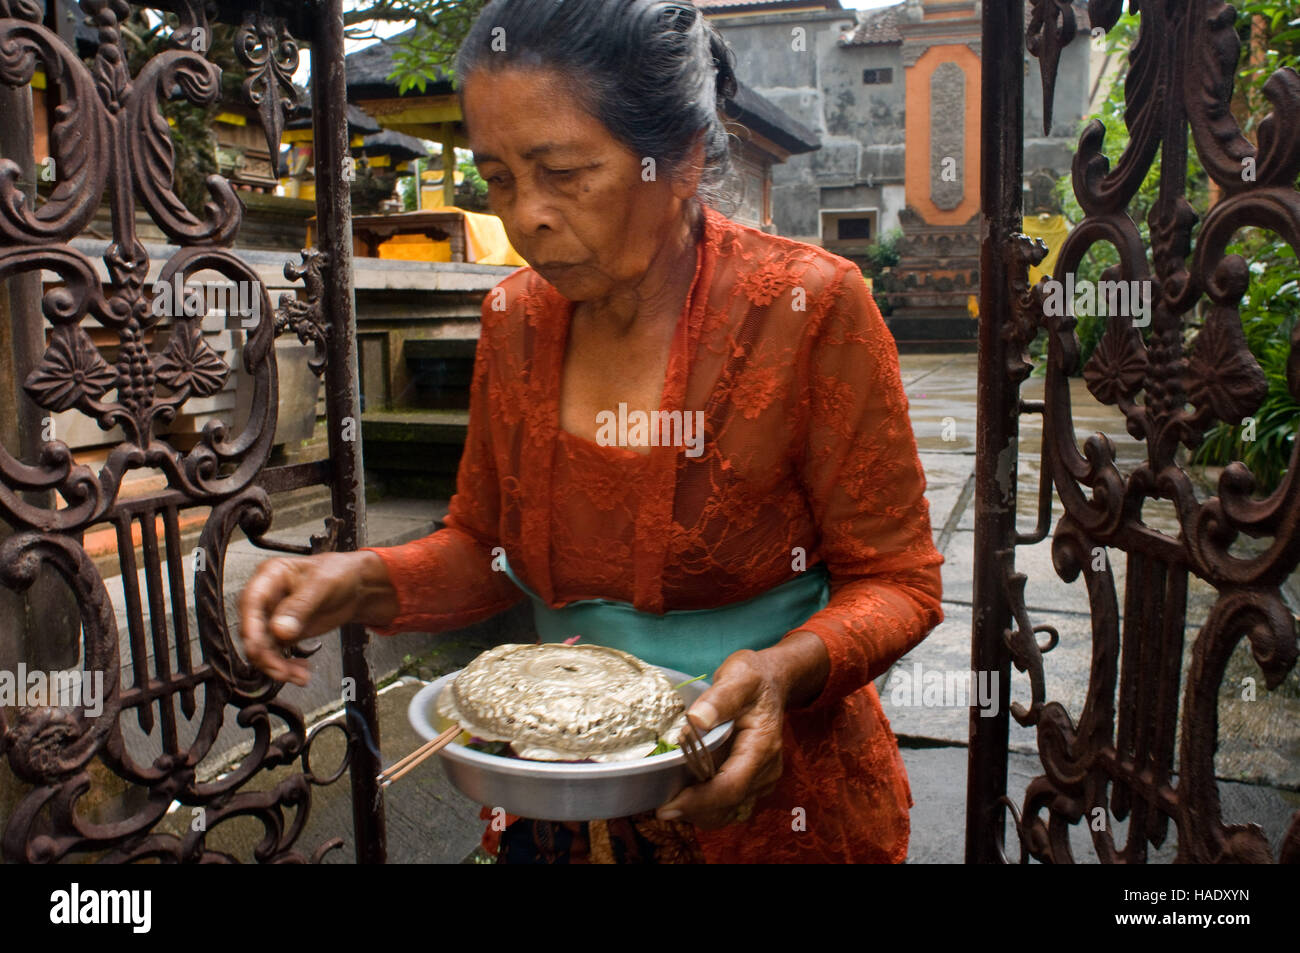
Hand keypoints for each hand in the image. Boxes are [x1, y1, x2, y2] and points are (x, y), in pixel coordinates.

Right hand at [238, 551, 397, 685]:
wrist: (356, 587)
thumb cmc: (339, 573)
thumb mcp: (323, 584)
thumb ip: (300, 606)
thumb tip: (279, 630)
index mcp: (271, 576)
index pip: (251, 602)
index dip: (251, 626)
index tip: (258, 647)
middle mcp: (267, 598)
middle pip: (252, 630)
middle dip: (265, 654)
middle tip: (281, 670)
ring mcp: (273, 618)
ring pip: (262, 648)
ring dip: (276, 666)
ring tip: (298, 675)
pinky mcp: (283, 634)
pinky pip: (276, 655)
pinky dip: (286, 667)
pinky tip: (300, 672)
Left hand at [654, 649, 788, 829]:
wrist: (771, 681)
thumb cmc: (753, 677)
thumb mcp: (738, 676)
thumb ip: (719, 698)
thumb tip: (696, 720)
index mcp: (761, 747)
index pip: (731, 787)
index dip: (699, 802)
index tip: (667, 807)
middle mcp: (765, 770)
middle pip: (728, 806)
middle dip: (694, 811)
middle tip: (660, 803)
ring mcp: (761, 779)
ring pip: (728, 812)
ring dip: (698, 811)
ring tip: (669, 797)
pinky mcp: (752, 781)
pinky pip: (729, 804)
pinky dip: (706, 805)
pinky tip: (685, 791)